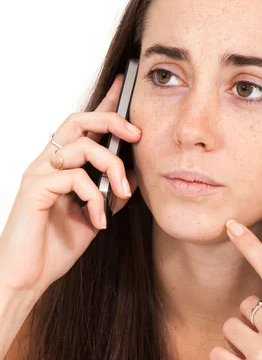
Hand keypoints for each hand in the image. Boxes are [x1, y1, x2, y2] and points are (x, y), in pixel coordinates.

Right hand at [0, 74, 140, 299]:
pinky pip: (74, 177)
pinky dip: (95, 198)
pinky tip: (98, 221)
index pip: (86, 125)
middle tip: (137, 134)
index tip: (126, 83)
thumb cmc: (55, 245)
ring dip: (112, 166)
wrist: (27, 276)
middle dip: (112, 119)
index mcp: (64, 165)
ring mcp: (39, 173)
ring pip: (82, 145)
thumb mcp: (94, 215)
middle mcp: (50, 162)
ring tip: (122, 192)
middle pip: (80, 120)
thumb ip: (109, 193)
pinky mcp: (34, 188)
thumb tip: (134, 176)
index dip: (106, 102)